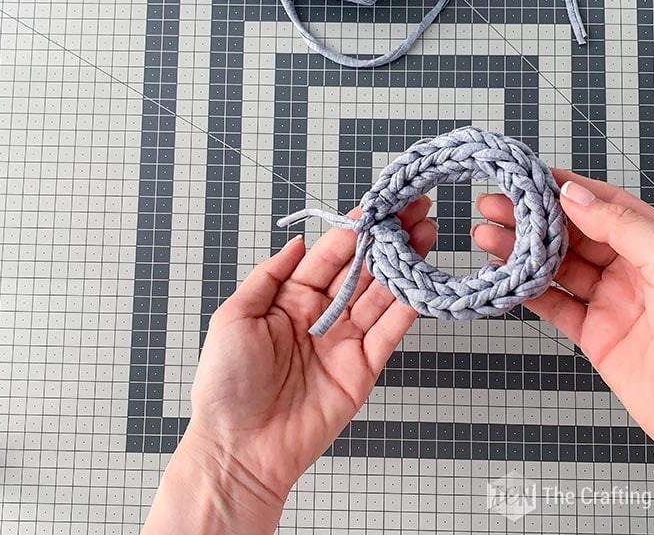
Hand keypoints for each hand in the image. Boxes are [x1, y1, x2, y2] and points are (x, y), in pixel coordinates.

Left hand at [142, 197, 436, 534]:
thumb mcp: (234, 317)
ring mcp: (344, 342)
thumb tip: (297, 242)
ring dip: (405, 264)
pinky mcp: (363, 369)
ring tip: (426, 232)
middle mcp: (321, 316)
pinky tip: (422, 278)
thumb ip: (268, 276)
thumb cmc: (226, 383)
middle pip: (361, 270)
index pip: (329, 256)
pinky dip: (408, 305)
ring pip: (381, 294)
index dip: (354, 229)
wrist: (240, 448)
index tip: (378, 205)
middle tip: (415, 209)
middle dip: (388, 239)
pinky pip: (389, 331)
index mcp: (289, 299)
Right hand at [474, 170, 653, 519]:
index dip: (563, 190)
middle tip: (494, 207)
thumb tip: (576, 196)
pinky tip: (505, 277)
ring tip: (487, 237)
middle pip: (573, 234)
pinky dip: (527, 291)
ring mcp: (613, 302)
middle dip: (531, 219)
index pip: (604, 205)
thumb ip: (623, 226)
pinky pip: (554, 306)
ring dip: (521, 252)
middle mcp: (634, 269)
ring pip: (557, 268)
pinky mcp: (597, 336)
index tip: (526, 179)